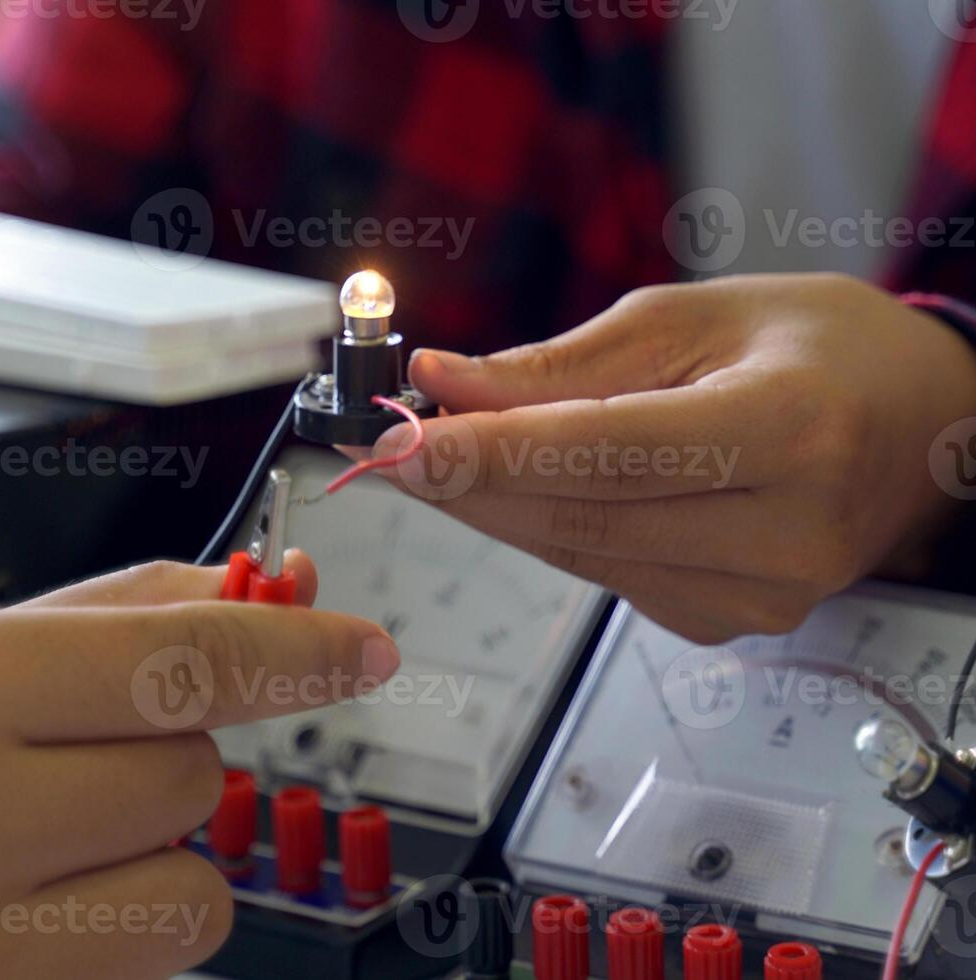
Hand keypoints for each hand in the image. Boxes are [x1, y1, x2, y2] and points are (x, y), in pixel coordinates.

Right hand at [0, 555, 397, 976]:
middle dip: (162, 757)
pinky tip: (20, 907)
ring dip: (153, 857)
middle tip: (64, 756)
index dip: (295, 646)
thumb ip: (105, 617)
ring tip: (46, 843)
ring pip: (191, 892)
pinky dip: (110, 931)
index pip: (186, 659)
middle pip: (195, 778)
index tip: (362, 646)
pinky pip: (135, 972)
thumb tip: (244, 588)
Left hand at [349, 273, 975, 642]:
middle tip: (383, 445)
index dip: (494, 450)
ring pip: (581, 554)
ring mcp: (762, 593)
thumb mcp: (694, 318)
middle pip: (583, 515)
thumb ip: (562, 365)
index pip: (613, 452)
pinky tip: (512, 490)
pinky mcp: (730, 622)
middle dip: (467, 481)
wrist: (918, 427)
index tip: (403, 440)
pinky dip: (545, 529)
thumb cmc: (818, 351)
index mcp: (793, 428)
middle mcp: (786, 530)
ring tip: (429, 457)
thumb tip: (444, 384)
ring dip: (491, 508)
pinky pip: (604, 575)